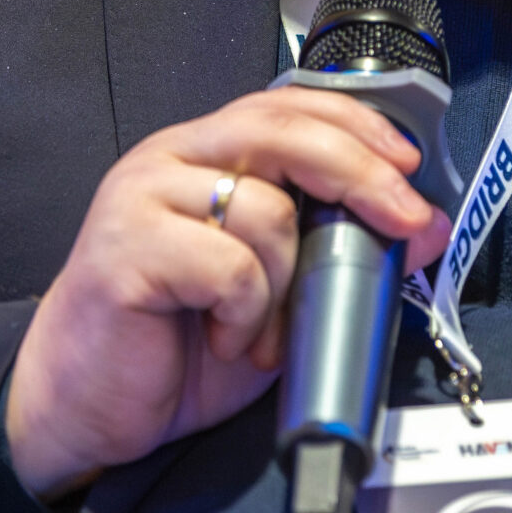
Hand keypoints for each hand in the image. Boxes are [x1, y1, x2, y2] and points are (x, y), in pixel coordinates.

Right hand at [2, 87, 451, 497]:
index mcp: (206, 155)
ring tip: (259, 332)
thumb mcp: (278, 290)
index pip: (289, 106)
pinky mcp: (125, 247)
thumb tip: (423, 229)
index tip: (411, 166)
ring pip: (267, 210)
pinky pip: (230, 265)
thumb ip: (336, 250)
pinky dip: (245, 313)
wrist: (89, 406)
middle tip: (405, 222)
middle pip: (284, 132)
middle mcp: (172, 160)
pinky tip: (224, 340)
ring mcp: (142, 197)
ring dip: (286, 284)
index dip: (358, 126)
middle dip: (361, 174)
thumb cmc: (178, 345)